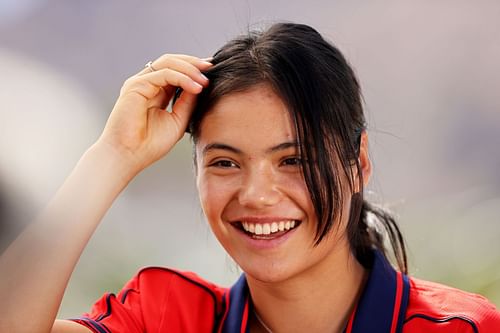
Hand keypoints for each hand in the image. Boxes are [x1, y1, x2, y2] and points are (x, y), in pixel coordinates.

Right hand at [97, 54, 211, 175]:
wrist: (129, 156)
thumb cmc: (150, 144)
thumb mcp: (178, 120)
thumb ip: (188, 102)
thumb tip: (202, 85)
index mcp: (156, 91)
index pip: (176, 71)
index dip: (194, 69)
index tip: (214, 71)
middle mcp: (146, 83)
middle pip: (172, 61)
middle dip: (193, 63)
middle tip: (212, 67)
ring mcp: (140, 83)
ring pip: (168, 63)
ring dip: (190, 69)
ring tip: (205, 80)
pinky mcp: (136, 85)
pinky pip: (164, 74)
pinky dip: (182, 78)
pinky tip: (196, 87)